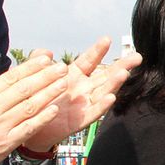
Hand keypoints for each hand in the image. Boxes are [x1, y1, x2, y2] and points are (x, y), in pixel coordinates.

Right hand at [0, 54, 68, 164]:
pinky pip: (27, 129)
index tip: (46, 59)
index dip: (30, 67)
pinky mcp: (5, 144)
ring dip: (48, 94)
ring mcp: (0, 127)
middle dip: (45, 77)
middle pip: (23, 89)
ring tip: (63, 84)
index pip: (11, 78)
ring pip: (29, 107)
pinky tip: (54, 110)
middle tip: (61, 68)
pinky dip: (42, 119)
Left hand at [20, 38, 139, 154]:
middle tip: (137, 57)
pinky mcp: (80, 120)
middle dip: (121, 66)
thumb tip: (46, 51)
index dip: (98, 50)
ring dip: (114, 83)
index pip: (89, 60)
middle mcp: (83, 88)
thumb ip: (38, 62)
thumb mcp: (34, 77)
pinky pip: (94, 112)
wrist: (27, 125)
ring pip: (103, 92)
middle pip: (106, 75)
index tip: (107, 39)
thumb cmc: (34, 99)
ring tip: (123, 73)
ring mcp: (84, 104)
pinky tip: (111, 97)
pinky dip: (102, 105)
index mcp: (73, 75)